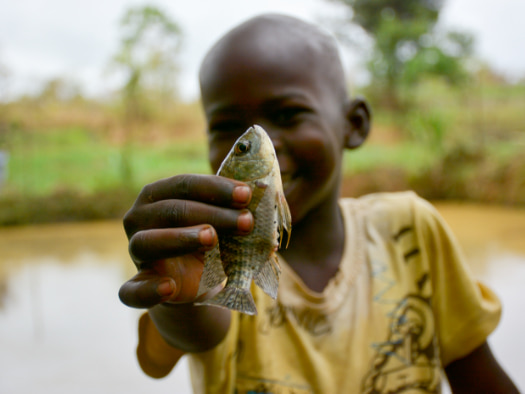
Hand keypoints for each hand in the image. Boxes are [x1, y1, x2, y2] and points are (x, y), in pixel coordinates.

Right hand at [118, 174, 252, 307]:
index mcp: (157, 194)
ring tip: (212, 238)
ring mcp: (135, 251)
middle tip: (246, 222)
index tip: (248, 195)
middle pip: (172, 211)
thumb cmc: (208, 238)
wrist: (194, 280)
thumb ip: (235, 206)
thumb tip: (267, 190)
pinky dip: (149, 290)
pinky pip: (132, 290)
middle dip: (213, 214)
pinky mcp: (137, 284)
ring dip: (181, 239)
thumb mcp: (221, 221)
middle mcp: (140, 218)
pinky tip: (170, 287)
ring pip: (148, 242)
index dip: (216, 188)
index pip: (184, 184)